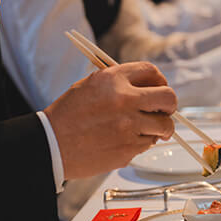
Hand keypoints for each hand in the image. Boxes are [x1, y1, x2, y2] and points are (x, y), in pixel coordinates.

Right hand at [44, 62, 177, 179]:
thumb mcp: (91, 85)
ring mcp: (128, 126)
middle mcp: (125, 100)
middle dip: (170, 105)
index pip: (151, 72)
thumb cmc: (68, 115)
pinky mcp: (128, 149)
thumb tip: (148, 86)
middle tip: (164, 111)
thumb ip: (120, 82)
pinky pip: (148, 144)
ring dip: (159, 128)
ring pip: (164, 126)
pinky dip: (143, 143)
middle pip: (168, 98)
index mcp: (113, 79)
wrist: (50, 145)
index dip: (159, 80)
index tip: (159, 88)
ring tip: (148, 129)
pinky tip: (126, 140)